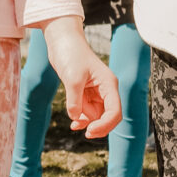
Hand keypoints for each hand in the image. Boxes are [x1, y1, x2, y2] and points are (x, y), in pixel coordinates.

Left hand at [41, 15, 121, 140]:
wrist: (62, 42)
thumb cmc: (70, 54)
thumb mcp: (72, 78)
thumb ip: (75, 100)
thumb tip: (76, 119)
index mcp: (108, 84)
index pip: (115, 111)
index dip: (105, 125)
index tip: (90, 132)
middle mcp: (105, 90)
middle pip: (109, 116)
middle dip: (99, 127)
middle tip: (86, 134)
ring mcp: (95, 92)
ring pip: (96, 115)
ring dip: (88, 123)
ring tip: (74, 126)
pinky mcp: (85, 93)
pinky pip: (87, 111)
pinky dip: (81, 119)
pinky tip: (74, 123)